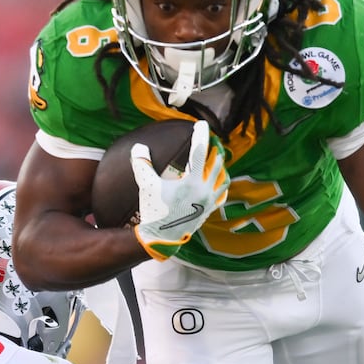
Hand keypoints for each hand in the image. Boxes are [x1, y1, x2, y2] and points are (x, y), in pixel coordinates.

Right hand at [132, 119, 228, 259]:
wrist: (162, 238)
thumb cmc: (155, 211)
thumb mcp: (147, 186)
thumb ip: (142, 164)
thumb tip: (139, 147)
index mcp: (193, 181)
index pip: (200, 152)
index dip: (201, 136)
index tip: (202, 125)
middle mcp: (205, 190)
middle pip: (217, 162)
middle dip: (215, 148)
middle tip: (211, 138)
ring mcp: (209, 201)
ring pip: (223, 177)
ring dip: (221, 165)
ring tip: (216, 157)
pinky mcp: (209, 210)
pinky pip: (222, 193)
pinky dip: (221, 183)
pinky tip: (218, 180)